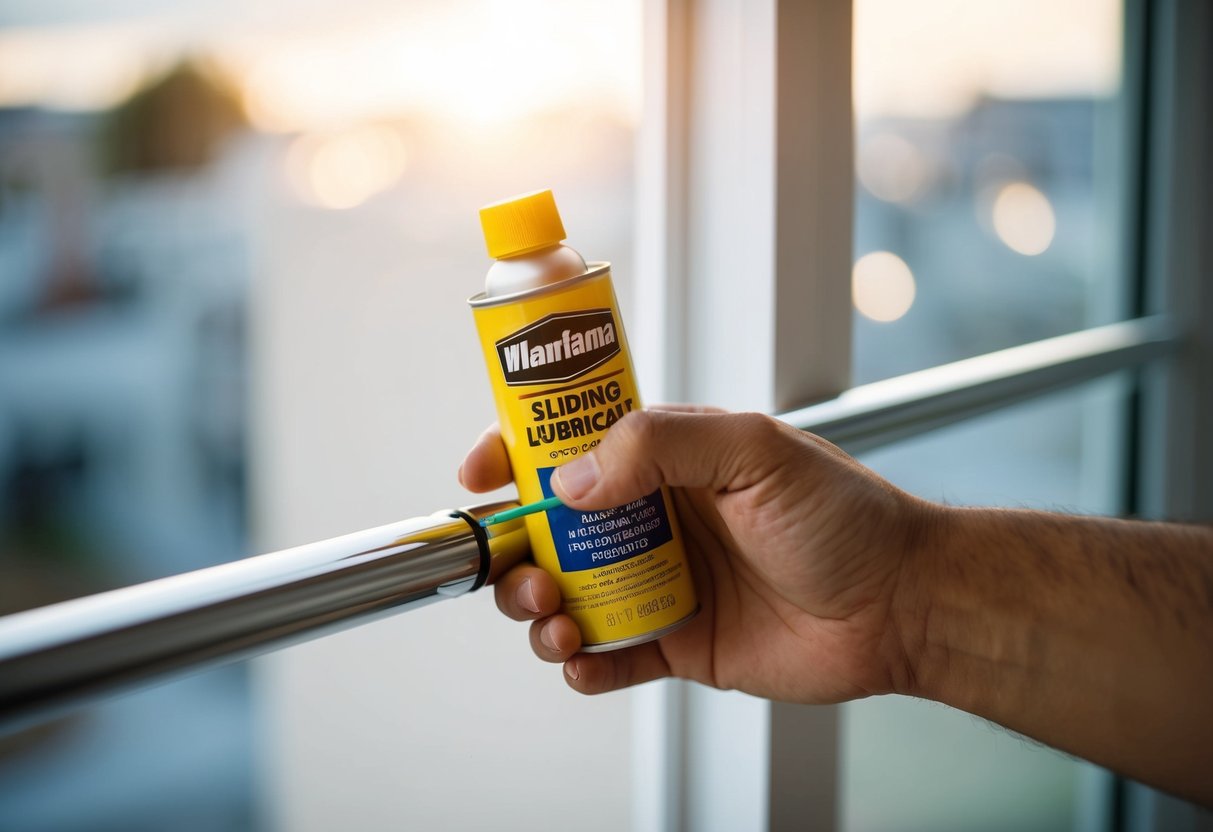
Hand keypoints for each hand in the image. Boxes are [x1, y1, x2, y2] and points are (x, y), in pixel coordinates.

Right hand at [459, 408, 935, 702]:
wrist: (899, 603)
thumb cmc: (842, 515)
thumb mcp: (754, 450)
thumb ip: (659, 446)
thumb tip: (572, 480)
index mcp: (664, 460)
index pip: (568, 447)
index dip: (514, 454)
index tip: (482, 472)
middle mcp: (652, 519)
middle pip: (550, 531)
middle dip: (516, 551)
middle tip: (523, 568)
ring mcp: (660, 583)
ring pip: (566, 595)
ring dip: (539, 610)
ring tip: (556, 619)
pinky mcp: (676, 643)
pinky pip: (609, 657)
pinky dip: (582, 666)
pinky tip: (585, 662)